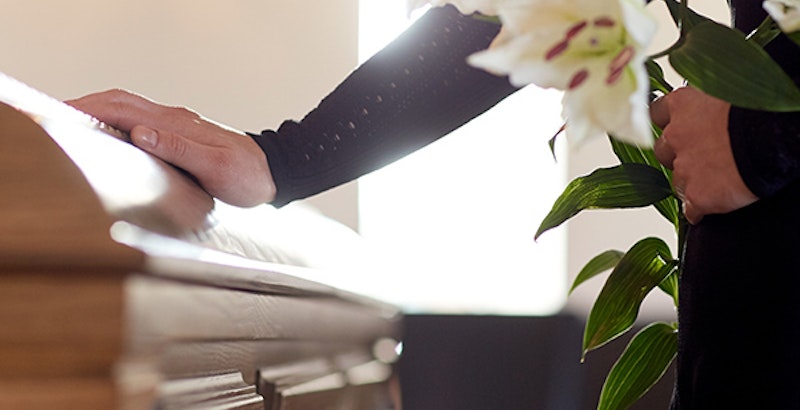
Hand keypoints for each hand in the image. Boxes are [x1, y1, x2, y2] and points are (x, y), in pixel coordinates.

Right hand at [67, 89, 275, 206]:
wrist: (274, 174)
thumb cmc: (248, 176)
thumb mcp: (216, 168)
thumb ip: (179, 150)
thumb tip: (140, 133)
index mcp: (178, 124)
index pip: (124, 108)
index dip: (90, 108)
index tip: (63, 114)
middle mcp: (175, 120)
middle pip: (122, 102)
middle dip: (87, 106)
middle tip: (58, 117)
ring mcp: (178, 126)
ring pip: (130, 110)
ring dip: (100, 113)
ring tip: (74, 126)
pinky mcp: (182, 137)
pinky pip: (142, 123)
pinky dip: (117, 124)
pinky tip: (109, 138)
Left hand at [650, 86, 757, 223]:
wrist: (775, 136)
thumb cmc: (760, 109)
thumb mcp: (728, 94)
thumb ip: (709, 103)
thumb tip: (712, 109)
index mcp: (683, 104)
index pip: (658, 113)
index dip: (669, 124)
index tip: (678, 128)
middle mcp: (676, 136)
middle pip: (663, 151)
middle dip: (678, 155)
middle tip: (703, 157)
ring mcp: (684, 168)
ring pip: (676, 181)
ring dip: (690, 182)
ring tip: (715, 181)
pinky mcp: (697, 195)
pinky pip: (691, 209)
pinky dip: (699, 210)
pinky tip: (710, 208)